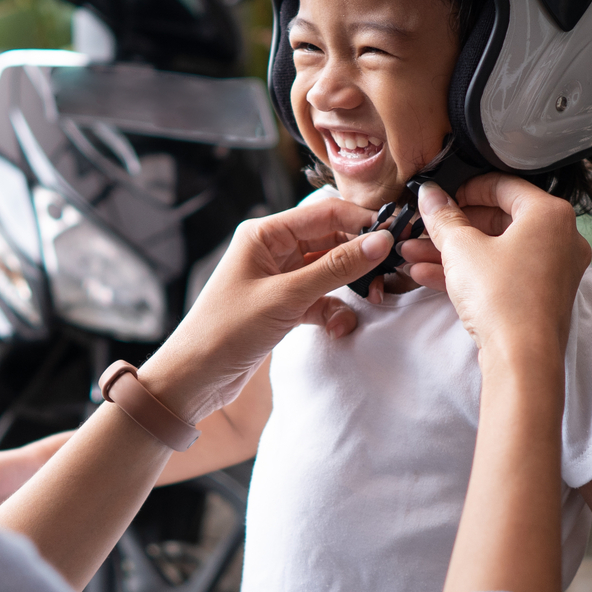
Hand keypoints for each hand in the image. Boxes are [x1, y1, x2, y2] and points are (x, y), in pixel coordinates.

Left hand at [141, 196, 389, 423]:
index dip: (362, 222)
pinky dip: (334, 311)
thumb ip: (336, 269)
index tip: (396, 236)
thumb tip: (380, 242)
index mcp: (264, 234)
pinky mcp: (283, 306)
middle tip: (388, 274)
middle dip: (360, 258)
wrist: (195, 378)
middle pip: (331, 240)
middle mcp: (272, 250)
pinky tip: (339, 327)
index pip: (325, 213)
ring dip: (350, 287)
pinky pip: (321, 298)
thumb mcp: (286, 297)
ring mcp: (279, 279)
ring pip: (329, 271)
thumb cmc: (226, 330)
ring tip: (371, 300)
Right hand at [404, 175, 590, 358]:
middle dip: (454, 226)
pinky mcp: (541, 296)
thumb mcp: (461, 249)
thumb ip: (443, 217)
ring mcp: (553, 269)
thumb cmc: (502, 299)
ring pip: (497, 249)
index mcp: (550, 214)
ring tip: (414, 253)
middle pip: (499, 219)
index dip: (465, 188)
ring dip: (454, 251)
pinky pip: (503, 272)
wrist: (522, 359)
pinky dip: (471, 271)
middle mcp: (560, 238)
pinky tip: (428, 274)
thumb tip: (431, 196)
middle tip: (424, 227)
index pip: (504, 185)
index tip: (441, 197)